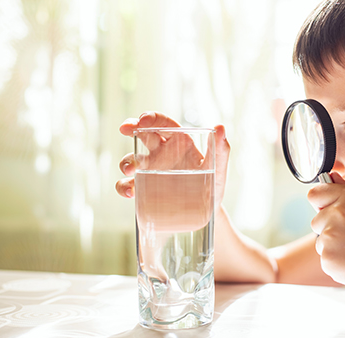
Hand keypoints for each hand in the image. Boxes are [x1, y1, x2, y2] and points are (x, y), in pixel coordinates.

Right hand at [115, 111, 230, 207]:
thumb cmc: (214, 185)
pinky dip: (124, 186)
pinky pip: (129, 184)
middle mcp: (162, 152)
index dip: (151, 118)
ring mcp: (151, 170)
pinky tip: (130, 192)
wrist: (207, 212)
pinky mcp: (145, 188)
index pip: (163, 123)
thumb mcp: (219, 168)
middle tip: (125, 128)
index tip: (143, 120)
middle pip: (142, 134)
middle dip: (131, 128)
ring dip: (127, 161)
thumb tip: (221, 127)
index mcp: (180, 141)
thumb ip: (220, 149)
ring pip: (132, 159)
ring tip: (130, 171)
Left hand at [308, 172, 344, 296]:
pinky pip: (326, 259)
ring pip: (321, 241)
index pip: (315, 194)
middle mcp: (335, 215)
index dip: (322, 203)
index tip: (329, 210)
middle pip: (317, 220)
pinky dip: (338, 262)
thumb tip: (331, 177)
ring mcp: (329, 238)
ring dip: (334, 246)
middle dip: (329, 228)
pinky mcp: (327, 259)